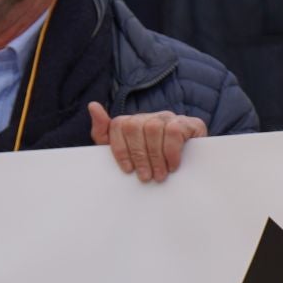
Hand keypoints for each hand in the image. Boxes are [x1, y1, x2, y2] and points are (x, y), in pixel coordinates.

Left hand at [87, 102, 207, 182]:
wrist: (190, 166)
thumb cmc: (151, 162)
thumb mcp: (125, 153)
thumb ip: (104, 133)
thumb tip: (93, 105)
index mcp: (133, 122)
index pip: (118, 125)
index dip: (120, 149)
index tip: (127, 170)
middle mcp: (151, 116)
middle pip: (135, 126)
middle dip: (139, 155)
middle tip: (145, 177)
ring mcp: (170, 118)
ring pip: (154, 128)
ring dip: (155, 156)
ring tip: (159, 175)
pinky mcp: (189, 122)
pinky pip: (175, 131)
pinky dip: (171, 152)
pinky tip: (173, 165)